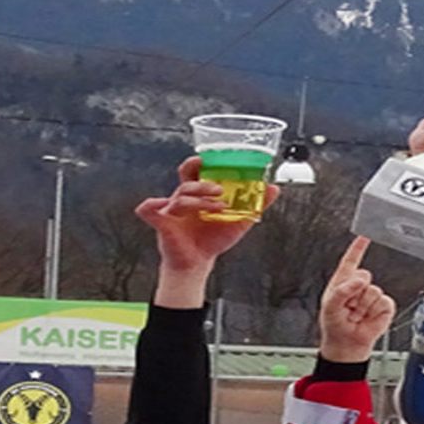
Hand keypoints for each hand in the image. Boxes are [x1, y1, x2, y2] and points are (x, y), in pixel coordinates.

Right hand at [139, 156, 277, 307]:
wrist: (198, 264)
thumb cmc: (213, 239)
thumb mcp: (238, 221)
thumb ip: (255, 204)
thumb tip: (274, 188)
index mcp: (199, 194)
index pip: (196, 170)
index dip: (201, 161)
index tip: (213, 159)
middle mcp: (184, 198)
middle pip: (187, 178)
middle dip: (201, 179)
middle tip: (219, 188)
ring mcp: (172, 210)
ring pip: (181, 196)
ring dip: (200, 200)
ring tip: (218, 208)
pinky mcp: (162, 223)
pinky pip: (149, 210)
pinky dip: (150, 205)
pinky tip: (162, 207)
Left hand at [318, 237, 395, 362]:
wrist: (346, 346)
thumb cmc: (335, 326)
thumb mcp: (329, 305)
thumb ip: (342, 289)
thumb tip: (361, 279)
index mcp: (343, 282)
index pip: (351, 260)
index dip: (358, 248)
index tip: (364, 236)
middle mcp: (358, 287)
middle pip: (364, 274)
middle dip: (355, 292)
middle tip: (349, 307)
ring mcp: (372, 297)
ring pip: (373, 290)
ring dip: (363, 306)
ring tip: (356, 315)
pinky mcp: (384, 307)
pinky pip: (384, 302)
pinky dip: (374, 312)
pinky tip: (367, 319)